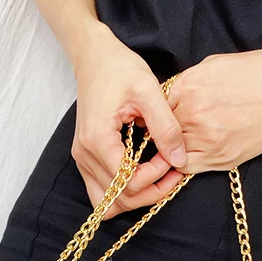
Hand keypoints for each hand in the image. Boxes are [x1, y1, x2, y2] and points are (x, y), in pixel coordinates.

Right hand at [71, 22, 186, 218]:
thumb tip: (179, 160)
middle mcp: (84, 155)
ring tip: (159, 176)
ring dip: (137, 197)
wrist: (93, 57)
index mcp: (97, 140)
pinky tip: (142, 175)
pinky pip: (103, 193)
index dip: (154, 175)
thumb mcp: (149, 90)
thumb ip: (165, 126)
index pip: (127, 181)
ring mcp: (82, 160)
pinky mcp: (86, 160)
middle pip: (119, 198)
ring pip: (109, 203)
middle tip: (171, 169)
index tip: (170, 155)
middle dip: (151, 190)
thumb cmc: (119, 68)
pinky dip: (123, 193)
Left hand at [167, 50, 261, 171]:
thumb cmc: (258, 75)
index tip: (169, 113)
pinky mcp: (219, 157)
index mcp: (190, 85)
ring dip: (178, 145)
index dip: (163, 110)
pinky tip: (195, 151)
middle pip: (164, 128)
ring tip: (193, 136)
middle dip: (170, 127)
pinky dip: (185, 161)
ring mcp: (206, 138)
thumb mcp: (216, 65)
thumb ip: (188, 82)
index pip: (158, 105)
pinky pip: (186, 166)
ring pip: (172, 149)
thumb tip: (170, 96)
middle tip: (182, 126)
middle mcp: (194, 113)